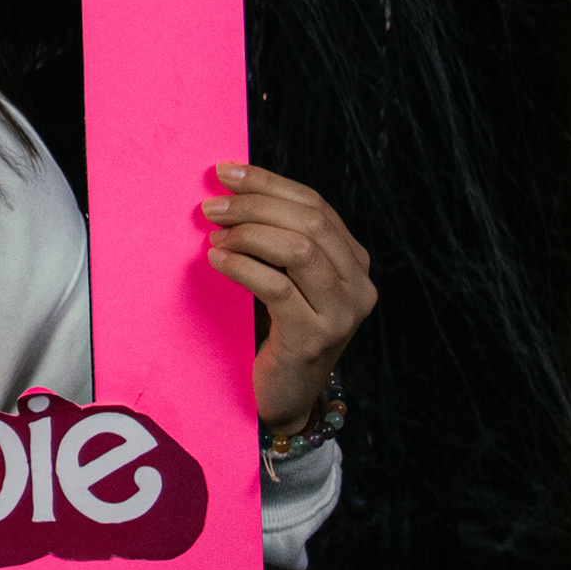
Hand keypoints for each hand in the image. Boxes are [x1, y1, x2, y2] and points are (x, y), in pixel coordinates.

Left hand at [198, 162, 374, 435]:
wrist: (285, 397)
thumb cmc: (277, 330)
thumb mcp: (287, 278)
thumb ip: (276, 239)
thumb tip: (231, 189)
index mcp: (354, 262)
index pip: (315, 205)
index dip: (268, 183)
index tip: (225, 172)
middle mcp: (358, 286)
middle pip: (309, 222)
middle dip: (255, 205)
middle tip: (212, 206)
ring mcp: (341, 314)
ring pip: (298, 249)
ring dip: (248, 234)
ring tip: (214, 236)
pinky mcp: (314, 337)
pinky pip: (276, 286)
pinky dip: (241, 266)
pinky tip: (217, 260)